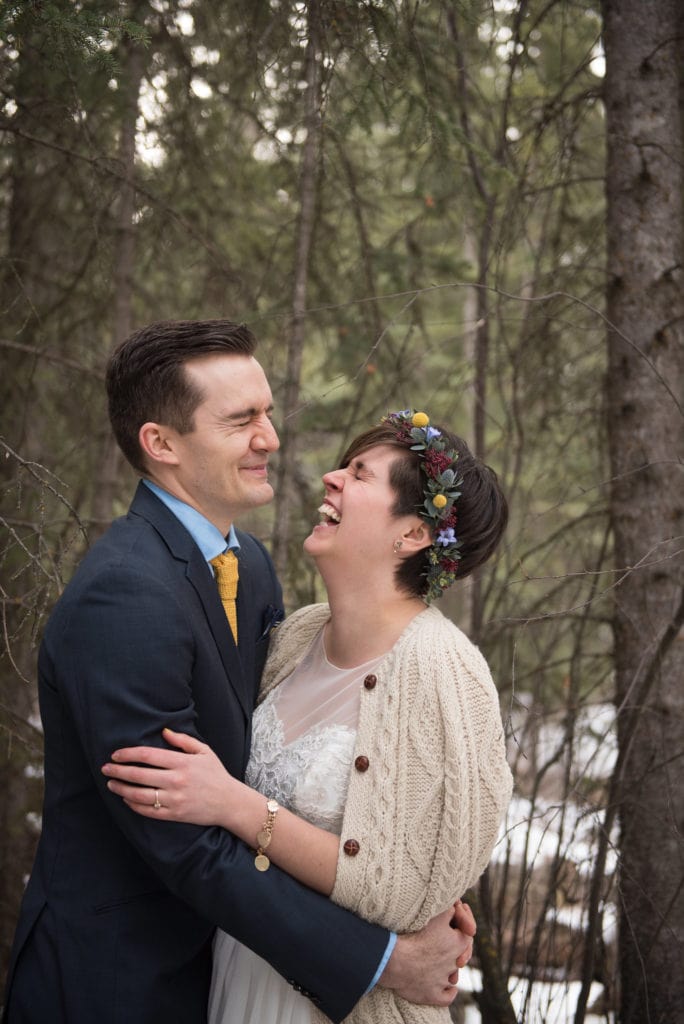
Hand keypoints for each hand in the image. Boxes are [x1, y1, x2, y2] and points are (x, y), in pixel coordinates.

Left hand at [101, 728, 236, 826]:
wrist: (229, 802)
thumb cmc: (216, 774)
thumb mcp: (204, 751)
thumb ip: (183, 740)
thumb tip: (163, 731)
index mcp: (182, 762)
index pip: (148, 756)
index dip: (128, 754)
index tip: (116, 755)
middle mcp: (176, 780)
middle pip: (139, 775)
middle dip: (118, 771)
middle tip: (106, 769)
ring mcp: (174, 799)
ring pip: (139, 795)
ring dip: (121, 789)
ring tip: (111, 785)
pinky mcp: (174, 815)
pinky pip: (148, 811)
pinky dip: (133, 805)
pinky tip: (126, 799)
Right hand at [379, 901, 475, 1004]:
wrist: (396, 961)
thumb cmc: (416, 935)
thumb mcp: (436, 915)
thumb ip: (451, 910)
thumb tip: (457, 906)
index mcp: (458, 944)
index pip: (467, 935)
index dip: (460, 927)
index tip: (453, 921)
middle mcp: (454, 964)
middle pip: (460, 956)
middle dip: (454, 950)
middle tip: (441, 942)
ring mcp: (443, 982)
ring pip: (452, 976)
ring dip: (449, 970)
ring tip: (438, 962)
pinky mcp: (432, 995)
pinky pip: (447, 996)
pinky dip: (448, 992)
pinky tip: (447, 987)